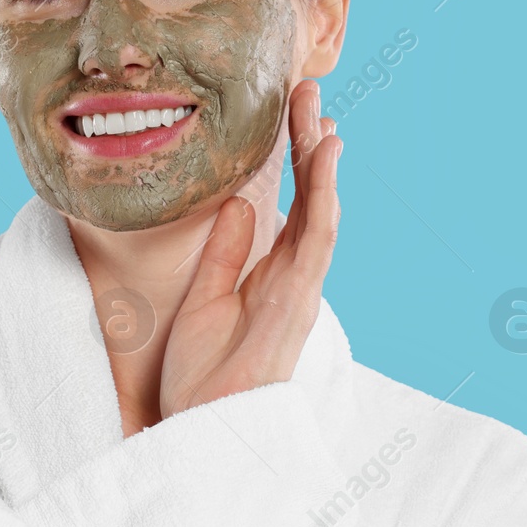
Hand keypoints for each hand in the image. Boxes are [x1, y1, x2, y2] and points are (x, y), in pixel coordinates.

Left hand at [159, 80, 342, 419]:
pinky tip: (325, 160)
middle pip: (312, 200)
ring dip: (323, 162)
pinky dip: (324, 197)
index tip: (293, 115)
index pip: (289, 205)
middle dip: (312, 146)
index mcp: (270, 275)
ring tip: (323, 115)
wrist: (201, 434)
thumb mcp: (204, 301)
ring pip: (322, 212)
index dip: (295, 160)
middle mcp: (292, 278)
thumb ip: (225, 253)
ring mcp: (299, 290)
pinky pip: (315, 241)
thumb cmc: (201, 379)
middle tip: (310, 93)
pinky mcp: (296, 302)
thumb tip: (238, 203)